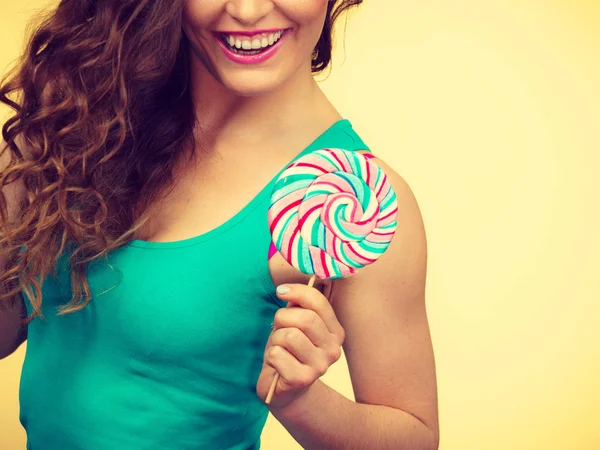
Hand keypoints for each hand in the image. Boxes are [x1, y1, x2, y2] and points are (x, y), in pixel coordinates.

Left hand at [256, 284, 345, 409]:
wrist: (286, 390)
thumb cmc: (289, 351)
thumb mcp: (295, 324)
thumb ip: (298, 305)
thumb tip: (286, 287)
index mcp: (335, 332)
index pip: (319, 302)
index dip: (297, 291)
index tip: (280, 291)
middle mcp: (334, 349)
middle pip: (305, 318)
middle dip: (283, 318)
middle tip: (278, 328)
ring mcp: (320, 366)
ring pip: (289, 335)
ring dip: (276, 339)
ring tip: (279, 348)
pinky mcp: (303, 379)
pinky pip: (277, 354)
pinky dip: (271, 356)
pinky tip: (277, 364)